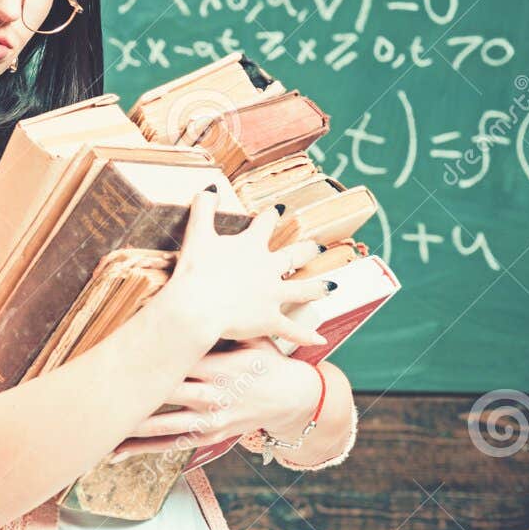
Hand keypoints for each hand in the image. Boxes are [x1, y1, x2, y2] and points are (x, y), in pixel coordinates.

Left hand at [111, 337, 321, 458]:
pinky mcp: (209, 436)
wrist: (293, 399)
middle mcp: (214, 394)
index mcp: (221, 365)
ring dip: (130, 427)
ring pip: (163, 425)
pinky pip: (171, 444)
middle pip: (164, 393)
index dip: (148, 354)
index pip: (178, 358)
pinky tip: (116, 450)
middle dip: (132, 392)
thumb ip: (222, 322)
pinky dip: (142, 449)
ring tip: (98, 425)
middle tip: (96, 388)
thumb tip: (190, 291)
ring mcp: (211, 419)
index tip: (118, 350)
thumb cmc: (266, 359)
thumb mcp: (251, 336)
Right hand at [168, 187, 330, 348]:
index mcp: (251, 246)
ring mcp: (272, 295)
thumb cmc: (196, 271)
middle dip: (306, 250)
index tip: (279, 209)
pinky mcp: (269, 320)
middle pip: (292, 256)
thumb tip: (208, 190)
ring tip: (331, 286)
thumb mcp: (198, 235)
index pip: (264, 225)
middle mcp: (268, 269)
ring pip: (302, 290)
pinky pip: (292, 330)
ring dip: (317, 288)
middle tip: (318, 246)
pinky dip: (306, 336)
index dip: (271, 216)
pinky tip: (320, 340)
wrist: (198, 306)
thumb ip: (203, 210)